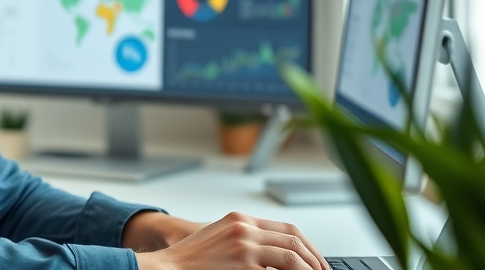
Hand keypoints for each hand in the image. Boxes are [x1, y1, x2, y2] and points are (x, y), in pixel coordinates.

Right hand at [134, 212, 328, 269]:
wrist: (167, 267)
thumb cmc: (191, 259)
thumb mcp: (221, 237)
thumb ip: (247, 238)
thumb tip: (279, 255)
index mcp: (240, 219)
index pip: (288, 230)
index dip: (308, 248)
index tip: (317, 262)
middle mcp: (244, 229)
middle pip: (295, 242)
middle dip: (315, 261)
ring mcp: (244, 247)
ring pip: (292, 258)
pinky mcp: (243, 267)